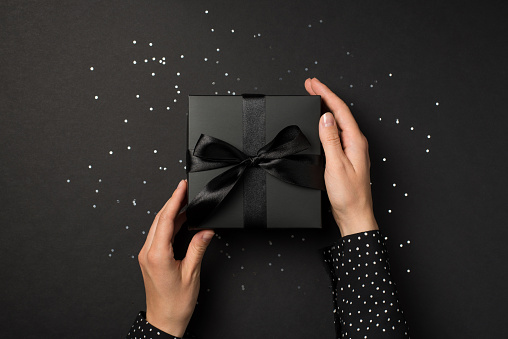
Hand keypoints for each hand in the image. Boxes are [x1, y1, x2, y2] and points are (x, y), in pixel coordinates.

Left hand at [138, 179, 214, 336]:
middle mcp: (148, 252)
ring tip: (185, 201)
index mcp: (157, 254)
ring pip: (158, 226)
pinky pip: (158, 235)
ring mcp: (147, 255)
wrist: (163, 320)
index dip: (175, 200)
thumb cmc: (176, 303)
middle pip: (159, 219)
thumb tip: (206, 230)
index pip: (166, 219)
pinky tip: (180, 220)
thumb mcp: (191, 273)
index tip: (181, 187)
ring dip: (171, 212)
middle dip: (173, 201)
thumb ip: (198, 248)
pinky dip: (169, 224)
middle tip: (185, 189)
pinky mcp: (150, 258)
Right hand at [305, 78, 378, 236]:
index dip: (326, 94)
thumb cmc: (348, 195)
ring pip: (338, 121)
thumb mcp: (336, 165)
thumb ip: (331, 140)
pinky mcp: (346, 156)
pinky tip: (321, 122)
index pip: (339, 110)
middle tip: (310, 85)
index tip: (313, 83)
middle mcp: (356, 142)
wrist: (354, 215)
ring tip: (314, 97)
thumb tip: (325, 117)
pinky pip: (336, 132)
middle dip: (324, 96)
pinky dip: (326, 122)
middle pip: (339, 112)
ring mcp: (352, 149)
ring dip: (325, 107)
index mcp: (356, 141)